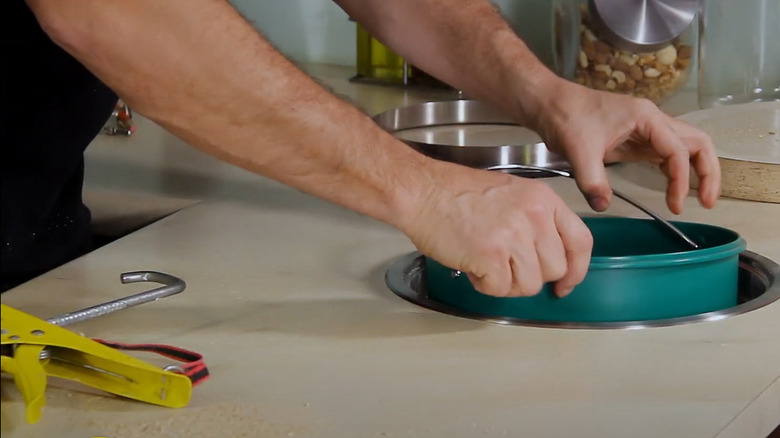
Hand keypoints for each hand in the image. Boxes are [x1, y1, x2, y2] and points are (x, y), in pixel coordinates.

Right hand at [403, 163, 592, 296]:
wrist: (422, 191)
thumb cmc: (456, 194)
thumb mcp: (512, 195)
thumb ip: (536, 221)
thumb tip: (548, 258)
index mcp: (543, 200)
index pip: (580, 241)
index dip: (576, 269)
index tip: (565, 283)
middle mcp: (534, 216)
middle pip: (554, 269)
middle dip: (530, 275)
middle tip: (505, 265)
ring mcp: (514, 236)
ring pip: (529, 285)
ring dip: (505, 282)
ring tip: (485, 261)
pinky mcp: (492, 255)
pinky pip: (499, 289)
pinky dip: (483, 284)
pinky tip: (471, 263)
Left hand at [531, 79, 720, 213]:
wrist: (550, 103)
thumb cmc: (566, 117)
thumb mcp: (578, 151)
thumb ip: (592, 180)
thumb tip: (604, 205)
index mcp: (646, 117)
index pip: (678, 151)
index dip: (681, 180)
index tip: (674, 205)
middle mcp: (652, 120)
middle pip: (697, 142)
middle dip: (708, 171)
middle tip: (708, 202)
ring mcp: (646, 128)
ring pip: (686, 146)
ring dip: (696, 170)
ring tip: (698, 198)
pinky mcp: (635, 137)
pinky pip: (666, 152)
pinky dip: (675, 168)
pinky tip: (672, 186)